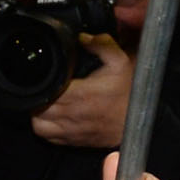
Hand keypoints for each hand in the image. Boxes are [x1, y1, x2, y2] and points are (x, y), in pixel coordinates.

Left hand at [29, 34, 131, 148]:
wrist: (140, 119)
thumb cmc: (129, 93)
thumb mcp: (120, 61)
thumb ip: (102, 45)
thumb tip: (82, 38)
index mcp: (80, 95)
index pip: (46, 91)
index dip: (43, 82)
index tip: (49, 75)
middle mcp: (73, 115)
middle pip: (39, 108)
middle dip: (39, 96)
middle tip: (48, 86)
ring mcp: (73, 131)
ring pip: (39, 125)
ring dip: (39, 114)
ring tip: (47, 102)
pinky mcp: (75, 142)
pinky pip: (49, 138)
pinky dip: (46, 128)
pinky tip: (54, 117)